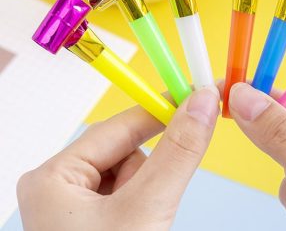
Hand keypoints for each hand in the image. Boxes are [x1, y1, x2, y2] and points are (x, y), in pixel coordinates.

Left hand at [17, 87, 219, 230]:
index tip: (199, 96)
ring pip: (133, 174)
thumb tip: (202, 102)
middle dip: (153, 167)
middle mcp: (61, 188)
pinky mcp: (96, 225)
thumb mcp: (146, 211)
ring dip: (151, 191)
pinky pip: (132, 196)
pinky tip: (143, 228)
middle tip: (167, 184)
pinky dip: (147, 205)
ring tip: (146, 225)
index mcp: (54, 176)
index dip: (162, 109)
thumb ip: (177, 153)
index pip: (120, 125)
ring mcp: (77, 209)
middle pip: (126, 150)